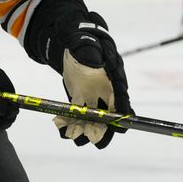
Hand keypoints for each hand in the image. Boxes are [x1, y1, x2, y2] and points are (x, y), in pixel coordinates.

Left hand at [49, 12, 130, 148]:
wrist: (72, 42)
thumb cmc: (83, 40)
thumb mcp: (85, 44)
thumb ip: (89, 52)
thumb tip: (93, 61)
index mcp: (113, 75)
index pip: (121, 94)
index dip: (122, 109)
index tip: (122, 123)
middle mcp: (106, 89)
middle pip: (109, 112)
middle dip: (102, 127)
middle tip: (94, 140)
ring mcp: (94, 95)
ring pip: (93, 116)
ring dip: (85, 128)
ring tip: (73, 137)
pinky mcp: (80, 98)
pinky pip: (77, 113)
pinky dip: (70, 121)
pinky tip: (60, 126)